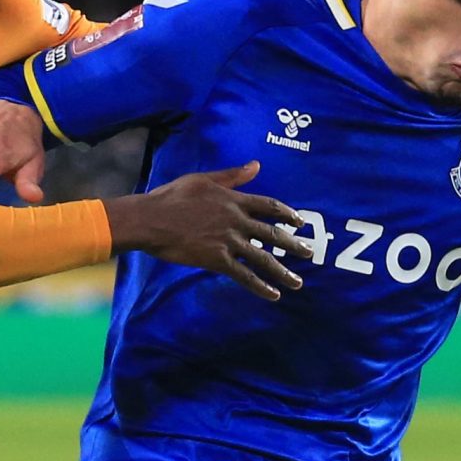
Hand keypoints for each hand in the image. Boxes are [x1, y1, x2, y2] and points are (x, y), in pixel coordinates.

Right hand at [106, 162, 305, 300]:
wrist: (151, 218)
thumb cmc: (172, 197)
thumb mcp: (203, 179)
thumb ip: (232, 175)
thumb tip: (256, 165)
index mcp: (234, 200)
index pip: (269, 206)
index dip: (287, 215)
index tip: (299, 223)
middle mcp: (237, 220)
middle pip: (273, 234)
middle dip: (293, 245)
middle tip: (309, 254)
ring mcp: (229, 240)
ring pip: (263, 258)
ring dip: (282, 272)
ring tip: (298, 283)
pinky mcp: (217, 259)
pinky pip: (244, 275)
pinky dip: (260, 286)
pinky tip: (273, 295)